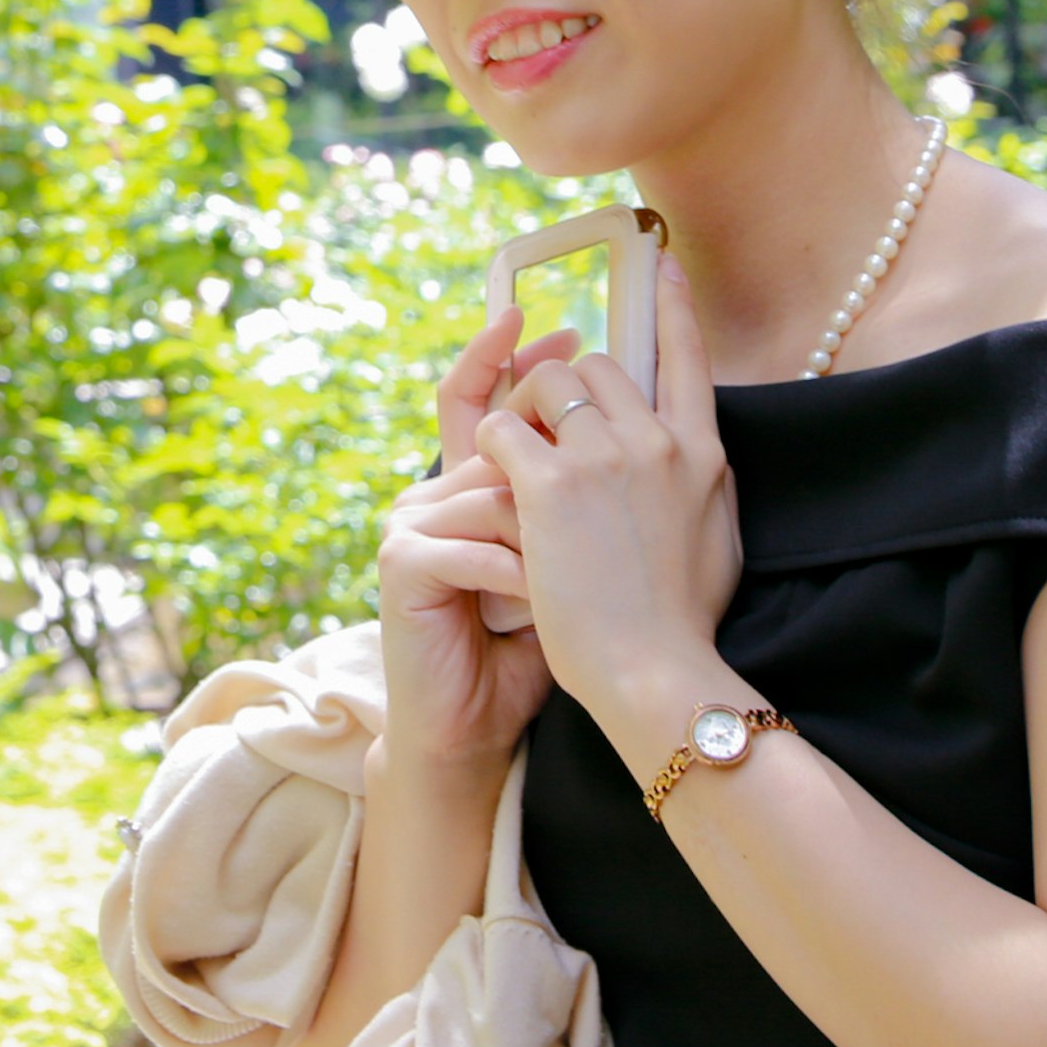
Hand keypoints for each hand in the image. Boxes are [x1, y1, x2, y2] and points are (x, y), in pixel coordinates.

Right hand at [370, 305, 578, 771]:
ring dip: (543, 545)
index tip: (552, 324)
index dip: (506, 353)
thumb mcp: (569, 553)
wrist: (477, 723)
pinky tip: (534, 605)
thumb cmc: (535, 642)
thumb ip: (582, 493)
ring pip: (497, 492)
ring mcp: (412, 521)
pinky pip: (475, 544)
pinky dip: (517, 578)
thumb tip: (643, 421)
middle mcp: (435, 490)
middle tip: (589, 516)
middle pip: (497, 437)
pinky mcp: (402, 561)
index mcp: (474, 485)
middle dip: (552, 475)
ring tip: (563, 588)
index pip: (481, 396)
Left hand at [470, 258, 743, 740]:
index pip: (688, 358)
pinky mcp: (552, 484)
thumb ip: (704, 483)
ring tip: (517, 474)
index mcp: (703, 454)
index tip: (664, 268)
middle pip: (596, 367)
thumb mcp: (718, 538)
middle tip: (543, 447)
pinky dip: (487, 452)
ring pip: (545, 387)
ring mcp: (606, 457)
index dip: (673, 309)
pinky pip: (500, 429)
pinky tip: (495, 489)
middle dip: (561, 397)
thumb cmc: (682, 623)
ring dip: (521, 420)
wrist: (657, 673)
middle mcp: (658, 441)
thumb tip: (696, 454)